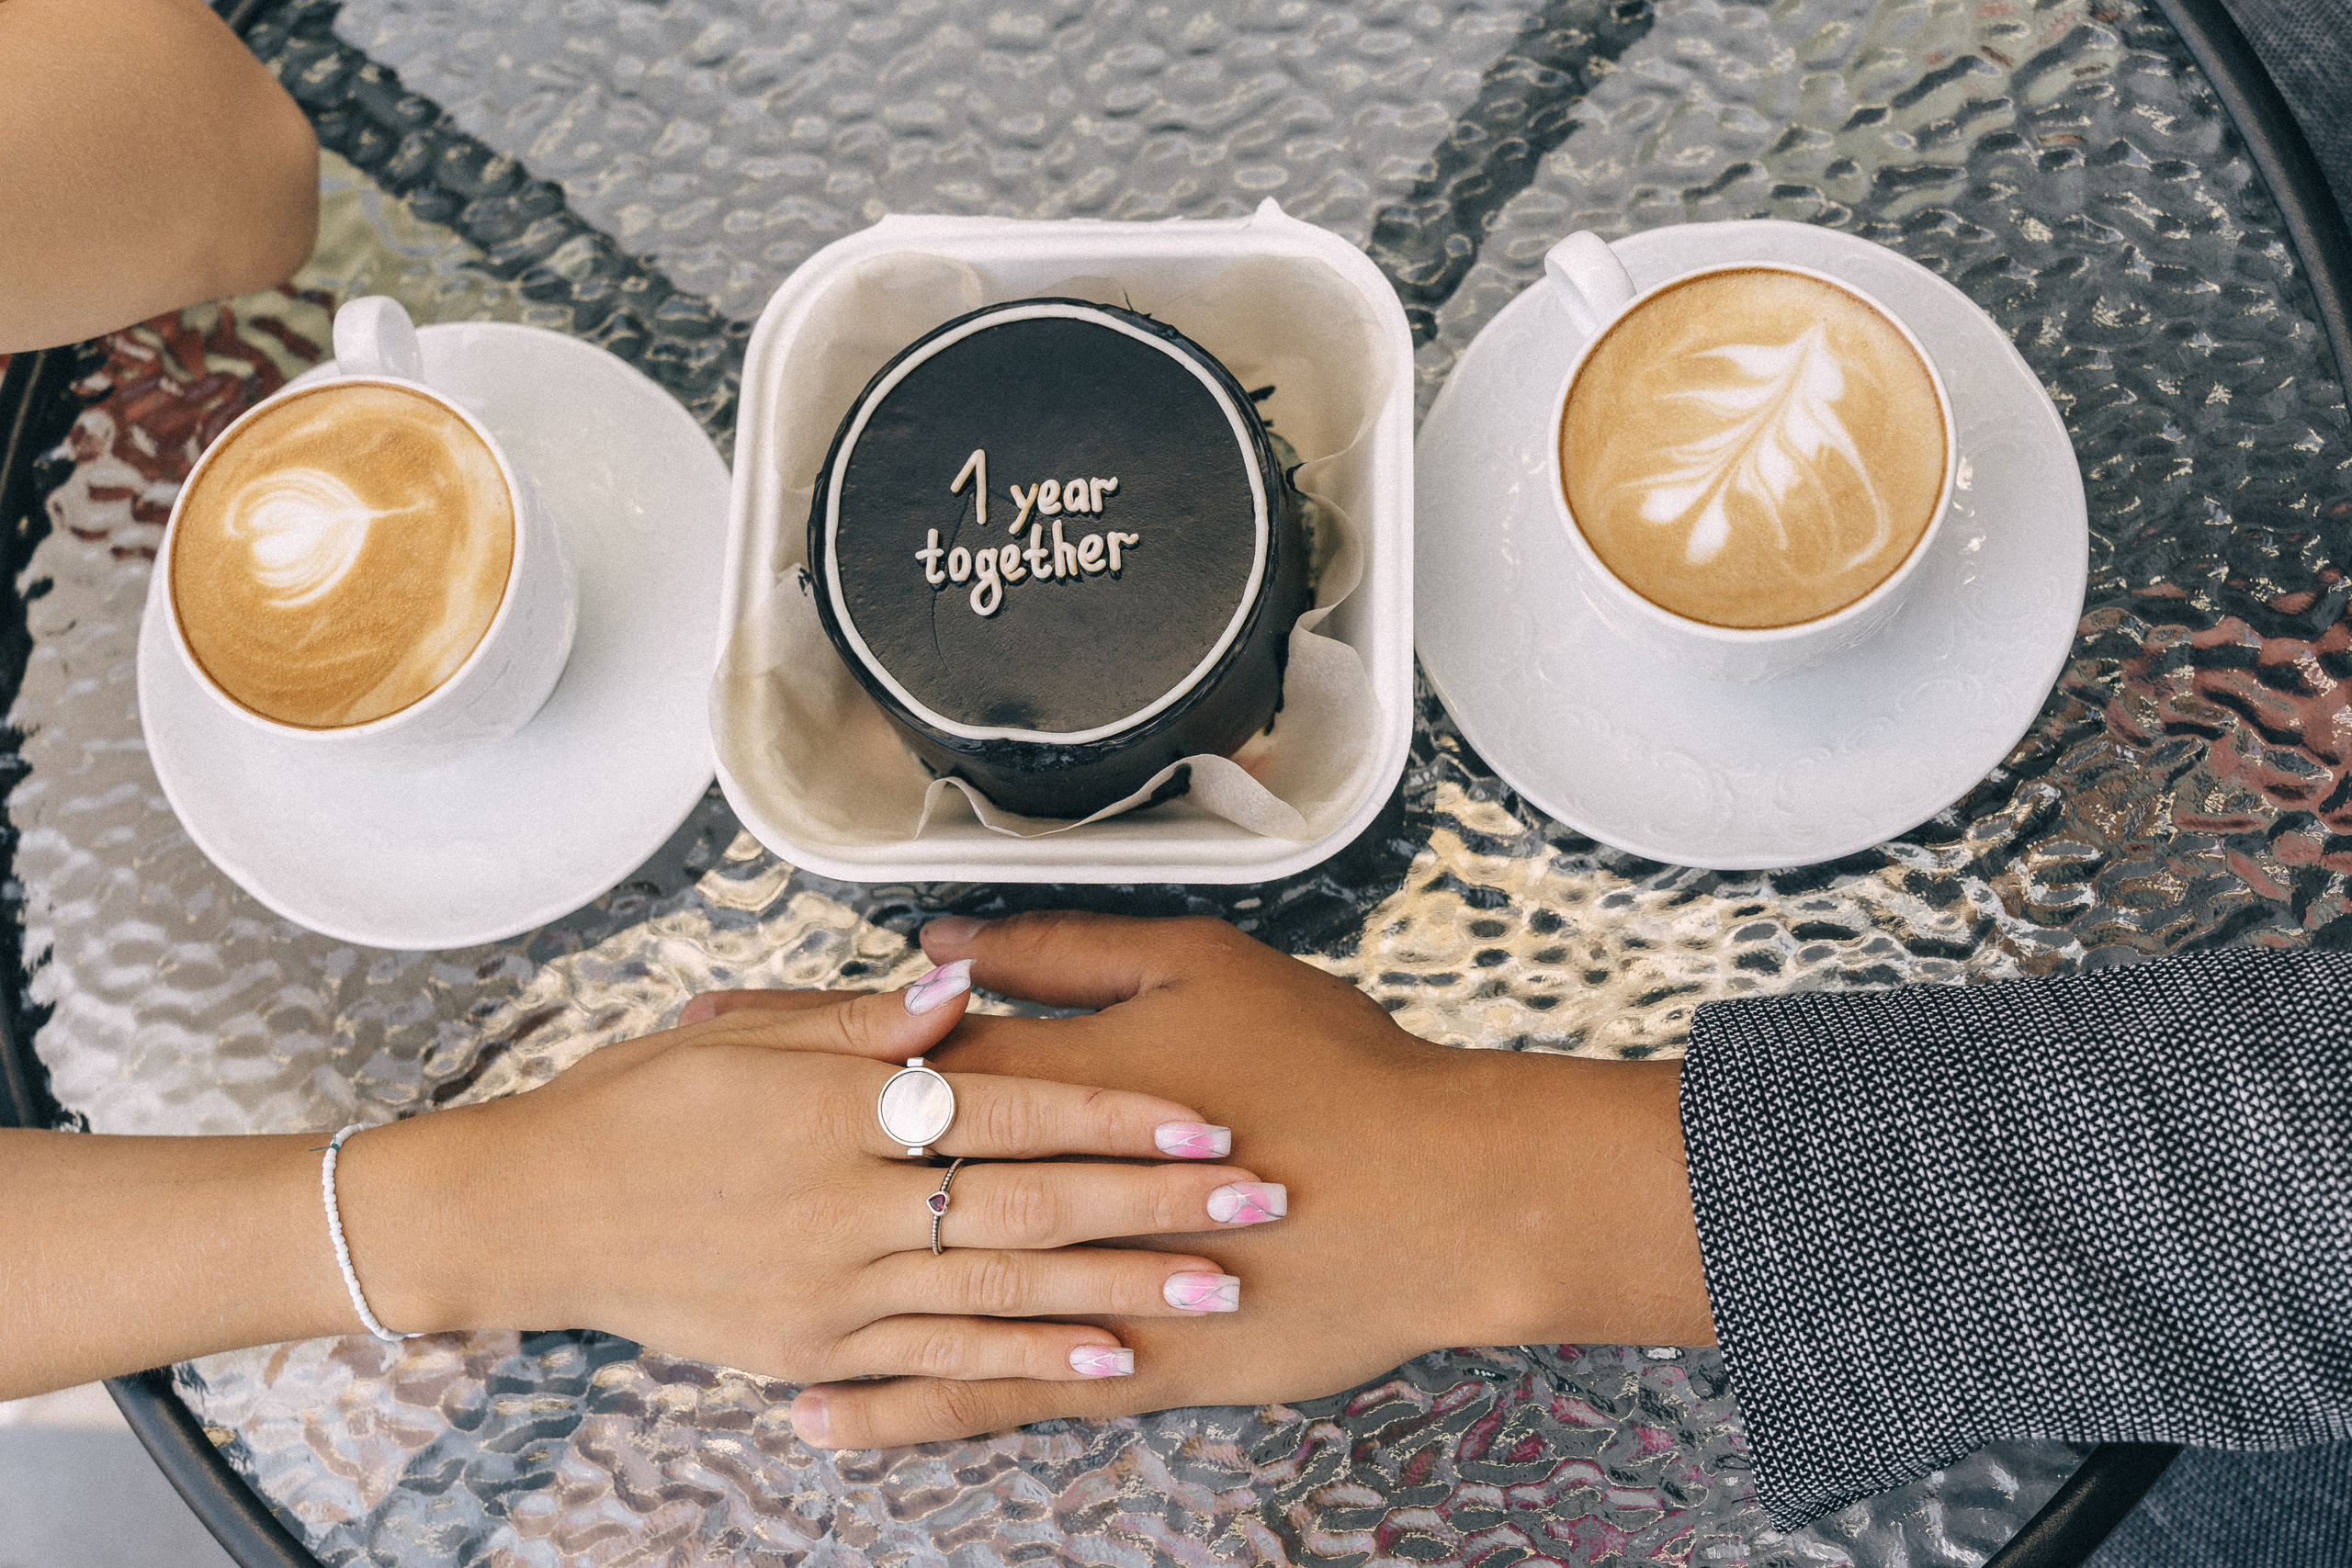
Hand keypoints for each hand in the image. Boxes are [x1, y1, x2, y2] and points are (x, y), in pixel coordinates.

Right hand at [337, 960, 1286, 1386]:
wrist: (528, 1215)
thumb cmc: (634, 1109)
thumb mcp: (738, 1038)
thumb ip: (859, 1021)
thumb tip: (957, 982)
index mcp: (830, 1111)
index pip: (1000, 1110)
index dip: (1108, 1115)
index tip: (1201, 1117)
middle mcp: (839, 1207)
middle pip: (1026, 1205)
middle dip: (1151, 1207)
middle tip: (1255, 1202)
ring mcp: (827, 1292)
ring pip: (999, 1292)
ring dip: (1116, 1291)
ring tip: (1213, 1289)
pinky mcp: (813, 1351)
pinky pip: (938, 1364)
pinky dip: (1024, 1364)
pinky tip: (1099, 1363)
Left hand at [688, 913, 1713, 1448]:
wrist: (1431, 1195)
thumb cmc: (1323, 1067)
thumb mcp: (1197, 966)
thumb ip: (1060, 953)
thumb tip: (948, 944)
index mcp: (1041, 1080)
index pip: (876, 1056)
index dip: (783, 1043)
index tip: (697, 1031)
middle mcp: (1027, 1193)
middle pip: (863, 1177)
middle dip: (756, 1164)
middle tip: (658, 1161)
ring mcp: (1062, 1291)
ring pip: (901, 1302)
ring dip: (802, 1298)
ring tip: (695, 1309)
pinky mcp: (1112, 1371)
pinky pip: (977, 1398)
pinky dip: (895, 1409)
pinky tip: (822, 1420)